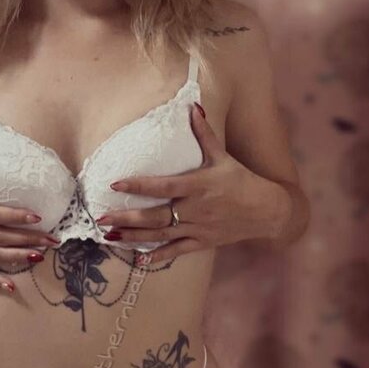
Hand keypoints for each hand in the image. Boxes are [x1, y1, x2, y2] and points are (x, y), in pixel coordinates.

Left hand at [96, 103, 283, 261]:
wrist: (267, 211)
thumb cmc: (242, 180)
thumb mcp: (222, 156)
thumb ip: (204, 133)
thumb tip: (193, 106)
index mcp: (197, 186)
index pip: (162, 186)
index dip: (138, 186)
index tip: (115, 185)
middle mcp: (194, 209)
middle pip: (155, 216)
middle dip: (126, 219)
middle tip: (101, 219)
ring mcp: (198, 228)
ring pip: (161, 235)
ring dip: (134, 238)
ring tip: (109, 238)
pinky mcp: (202, 242)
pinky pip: (177, 251)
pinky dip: (159, 257)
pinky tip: (139, 261)